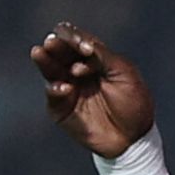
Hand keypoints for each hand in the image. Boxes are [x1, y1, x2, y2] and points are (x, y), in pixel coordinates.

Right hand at [29, 22, 154, 158]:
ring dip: (45, 60)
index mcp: (94, 58)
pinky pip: (53, 94)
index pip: (78, 41)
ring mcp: (67, 87)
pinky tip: (64, 87)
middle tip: (53, 42)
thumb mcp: (125, 73)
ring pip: (50, 69)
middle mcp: (77, 70)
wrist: (132, 136)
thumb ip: (104, 57)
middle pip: (60, 52)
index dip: (77, 38)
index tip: (86, 48)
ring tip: (40, 52)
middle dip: (56, 45)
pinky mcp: (60, 107)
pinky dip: (56, 88)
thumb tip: (84, 44)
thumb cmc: (134, 102)